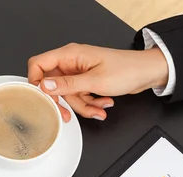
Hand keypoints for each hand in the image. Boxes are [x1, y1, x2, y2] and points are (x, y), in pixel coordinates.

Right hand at [27, 43, 168, 121]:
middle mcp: (72, 62)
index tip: (42, 99)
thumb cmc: (126, 70)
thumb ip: (68, 85)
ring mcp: (80, 72)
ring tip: (99, 108)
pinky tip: (103, 103)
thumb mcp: (94, 81)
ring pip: (69, 95)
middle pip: (54, 86)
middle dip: (65, 102)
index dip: (36, 82)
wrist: (146, 73)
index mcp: (70, 55)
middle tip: (67, 114)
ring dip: (83, 106)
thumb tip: (45, 86)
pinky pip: (81, 96)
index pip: (39, 64)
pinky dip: (91, 103)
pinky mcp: (88, 81)